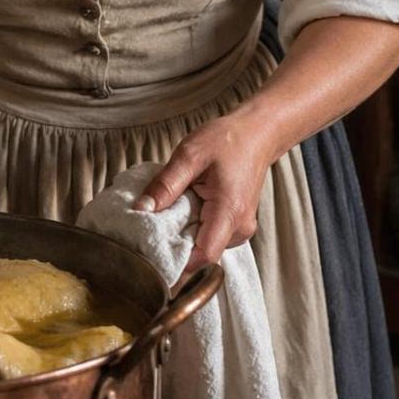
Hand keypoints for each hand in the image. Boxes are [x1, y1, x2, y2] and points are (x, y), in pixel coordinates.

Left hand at [134, 110, 274, 276]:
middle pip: (201, 254)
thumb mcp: (189, 155)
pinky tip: (183, 210)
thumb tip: (141, 210)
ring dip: (184, 235)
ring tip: (167, 214)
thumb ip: (165, 185)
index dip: (177, 265)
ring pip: (205, 246)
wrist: (256, 134)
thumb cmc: (226, 140)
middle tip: (148, 233)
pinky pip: (211, 236)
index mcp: (229, 212)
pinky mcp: (237, 225)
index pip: (203, 257)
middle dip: (174, 247)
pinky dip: (194, 227)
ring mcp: (240, 229)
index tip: (150, 262)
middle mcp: (239, 228)